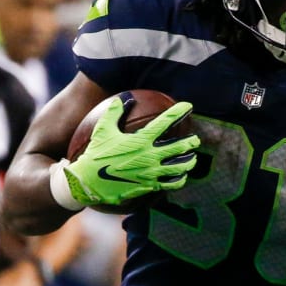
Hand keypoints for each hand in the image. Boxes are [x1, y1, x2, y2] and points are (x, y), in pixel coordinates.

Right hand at [63, 97, 199, 207]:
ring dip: (189, 162)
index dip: (178, 112)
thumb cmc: (95, 154)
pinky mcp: (150, 186)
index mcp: (140, 140)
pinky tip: (182, 177)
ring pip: (179, 167)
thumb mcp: (102, 130)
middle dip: (191, 142)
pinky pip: (171, 184)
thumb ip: (115, 112)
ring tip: (193, 159)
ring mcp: (152, 173)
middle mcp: (150, 156)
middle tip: (196, 140)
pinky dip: (180, 180)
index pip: (165, 122)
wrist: (90, 183)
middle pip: (179, 148)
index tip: (188, 106)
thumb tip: (124, 98)